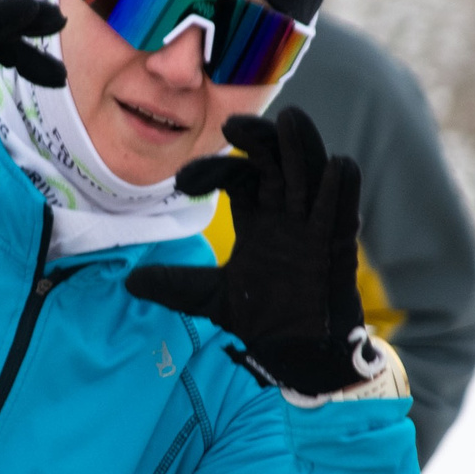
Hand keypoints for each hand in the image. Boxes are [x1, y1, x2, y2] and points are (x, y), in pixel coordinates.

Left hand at [125, 109, 380, 395]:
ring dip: (303, 146)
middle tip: (233, 126)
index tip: (183, 184)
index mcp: (257, 216)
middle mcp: (286, 212)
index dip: (213, 171)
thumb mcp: (209, 297)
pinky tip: (337, 167)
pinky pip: (344, 209)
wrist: (295, 353)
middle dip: (260, 139)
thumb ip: (176, 285)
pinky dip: (342, 188)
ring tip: (290, 120)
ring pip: (312, 171)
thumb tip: (130, 282)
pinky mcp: (338, 246)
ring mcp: (314, 225)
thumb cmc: (262, 316)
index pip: (238, 176)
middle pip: (277, 160)